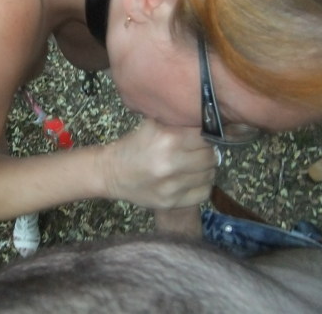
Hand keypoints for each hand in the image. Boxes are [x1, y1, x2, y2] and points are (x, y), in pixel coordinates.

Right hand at [101, 119, 216, 208]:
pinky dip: (201, 186)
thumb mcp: (153, 126)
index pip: (206, 136)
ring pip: (210, 175)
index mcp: (168, 139)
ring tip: (192, 166)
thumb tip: (210, 119)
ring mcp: (172, 186)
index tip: (201, 137)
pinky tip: (190, 180)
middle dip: (206, 153)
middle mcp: (172, 163)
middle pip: (210, 157)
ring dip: (204, 170)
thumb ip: (179, 122)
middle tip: (196, 153)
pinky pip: (203, 193)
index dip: (206, 135)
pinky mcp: (172, 202)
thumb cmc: (133, 146)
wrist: (111, 173)